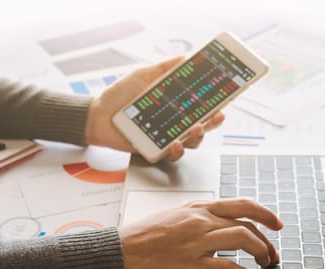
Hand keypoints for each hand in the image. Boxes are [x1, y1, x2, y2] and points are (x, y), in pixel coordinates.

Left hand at [84, 57, 224, 160]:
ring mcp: (164, 138)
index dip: (215, 105)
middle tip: (216, 116)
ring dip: (197, 137)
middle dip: (213, 123)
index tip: (227, 99)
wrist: (97, 114)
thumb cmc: (119, 96)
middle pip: (202, 127)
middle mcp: (173, 124)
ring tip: (196, 128)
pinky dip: (175, 151)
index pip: (201, 107)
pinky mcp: (152, 151)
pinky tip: (175, 144)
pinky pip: (168, 155)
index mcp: (175, 106)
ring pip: (190, 143)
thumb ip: (164, 68)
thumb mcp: (143, 75)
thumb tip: (186, 57)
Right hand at [120, 198, 282, 268]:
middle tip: (274, 250)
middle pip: (246, 222)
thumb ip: (196, 217)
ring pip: (242, 238)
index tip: (274, 222)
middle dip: (267, 236)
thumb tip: (215, 222)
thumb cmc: (142, 235)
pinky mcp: (192, 264)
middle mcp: (200, 221)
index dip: (264, 212)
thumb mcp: (173, 215)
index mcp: (196, 208)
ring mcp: (197, 241)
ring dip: (260, 251)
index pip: (240, 205)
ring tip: (264, 263)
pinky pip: (227, 266)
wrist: (122, 250)